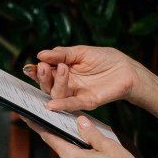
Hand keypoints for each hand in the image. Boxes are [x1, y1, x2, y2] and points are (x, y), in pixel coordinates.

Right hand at [23, 45, 148, 113]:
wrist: (127, 69)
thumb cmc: (105, 59)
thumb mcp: (80, 52)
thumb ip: (61, 54)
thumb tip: (40, 54)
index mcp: (63, 71)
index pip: (46, 73)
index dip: (36, 71)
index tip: (30, 67)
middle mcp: (67, 84)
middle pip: (47, 85)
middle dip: (42, 77)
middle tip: (42, 67)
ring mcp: (76, 94)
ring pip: (57, 94)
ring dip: (55, 84)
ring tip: (62, 68)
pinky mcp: (88, 101)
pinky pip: (72, 105)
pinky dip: (61, 105)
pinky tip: (52, 105)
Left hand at [31, 115, 157, 157]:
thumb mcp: (109, 146)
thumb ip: (91, 133)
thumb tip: (79, 120)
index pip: (49, 137)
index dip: (36, 124)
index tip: (24, 114)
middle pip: (56, 142)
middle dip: (51, 127)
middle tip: (45, 111)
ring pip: (66, 149)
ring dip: (65, 136)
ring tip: (65, 120)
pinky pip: (73, 156)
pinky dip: (73, 145)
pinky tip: (80, 137)